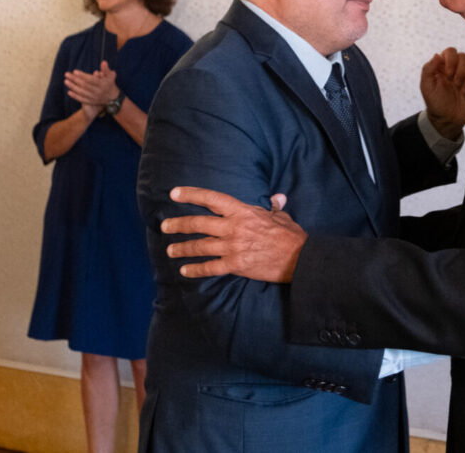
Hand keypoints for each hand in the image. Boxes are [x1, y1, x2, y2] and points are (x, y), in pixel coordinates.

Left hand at [65, 61, 118, 113]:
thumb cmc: (110, 84)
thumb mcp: (111, 76)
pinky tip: (69, 92)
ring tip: (66, 81)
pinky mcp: (91, 102)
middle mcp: (98, 92)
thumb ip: (106, 69)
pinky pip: (82, 99)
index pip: (91, 80)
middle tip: (66, 74)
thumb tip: (103, 62)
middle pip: (84, 85)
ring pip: (82, 92)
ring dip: (73, 87)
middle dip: (75, 80)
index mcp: (102, 84)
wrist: (113, 98)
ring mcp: (94, 98)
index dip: (82, 75)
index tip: (75, 71)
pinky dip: (75, 96)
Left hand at [162, 187, 305, 282]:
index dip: (192, 195)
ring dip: (182, 248)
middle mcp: (233, 228)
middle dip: (178, 224)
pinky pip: (210, 268)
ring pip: (200, 246)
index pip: (212, 199)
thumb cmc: (291, 236)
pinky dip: (196, 269)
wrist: (299, 259)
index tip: (174, 193)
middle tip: (164, 226)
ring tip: (170, 250)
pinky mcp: (236, 266)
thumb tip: (277, 197)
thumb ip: (274, 206)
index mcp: (243, 211)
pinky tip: (185, 270)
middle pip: (198, 224)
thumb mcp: (282, 216)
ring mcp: (233, 247)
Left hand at [420, 47, 464, 139]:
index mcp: (444, 67)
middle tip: (456, 84)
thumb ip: (428, 69)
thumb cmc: (435, 103)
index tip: (449, 74)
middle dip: (462, 71)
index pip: (451, 52)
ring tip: (463, 92)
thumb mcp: (426, 86)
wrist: (447, 120)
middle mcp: (456, 69)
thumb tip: (437, 55)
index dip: (452, 60)